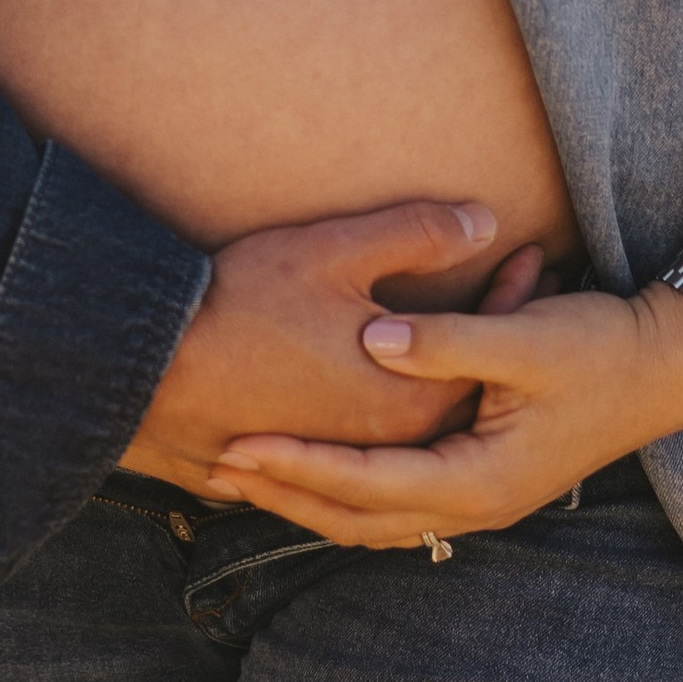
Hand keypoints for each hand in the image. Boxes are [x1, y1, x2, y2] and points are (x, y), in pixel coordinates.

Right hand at [126, 198, 508, 500]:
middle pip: (461, 396)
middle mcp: (385, 444)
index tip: (533, 259)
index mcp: (409, 400)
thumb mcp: (334, 251)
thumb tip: (487, 220)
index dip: (515, 298)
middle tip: (516, 295)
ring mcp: (341, 459)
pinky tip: (382, 385)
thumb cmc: (241, 305)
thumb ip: (416, 234)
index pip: (489, 351)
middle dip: (491, 345)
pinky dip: (389, 417)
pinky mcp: (299, 461)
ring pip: (416, 429)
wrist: (149, 369)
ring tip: (459, 344)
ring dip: (441, 385)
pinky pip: (365, 445)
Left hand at [200, 275, 682, 545]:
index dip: (297, 465)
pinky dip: (347, 490)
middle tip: (214, 467)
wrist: (666, 366)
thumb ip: (448, 339)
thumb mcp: (526, 337)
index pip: (366, 482)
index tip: (236, 444)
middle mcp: (474, 503)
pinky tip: (311, 470)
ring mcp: (478, 498)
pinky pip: (395, 501)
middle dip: (285, 494)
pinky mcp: (479, 478)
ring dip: (308, 497)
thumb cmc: (599, 346)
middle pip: (357, 517)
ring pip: (373, 518)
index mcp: (479, 477)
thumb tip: (374, 336)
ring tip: (244, 474)